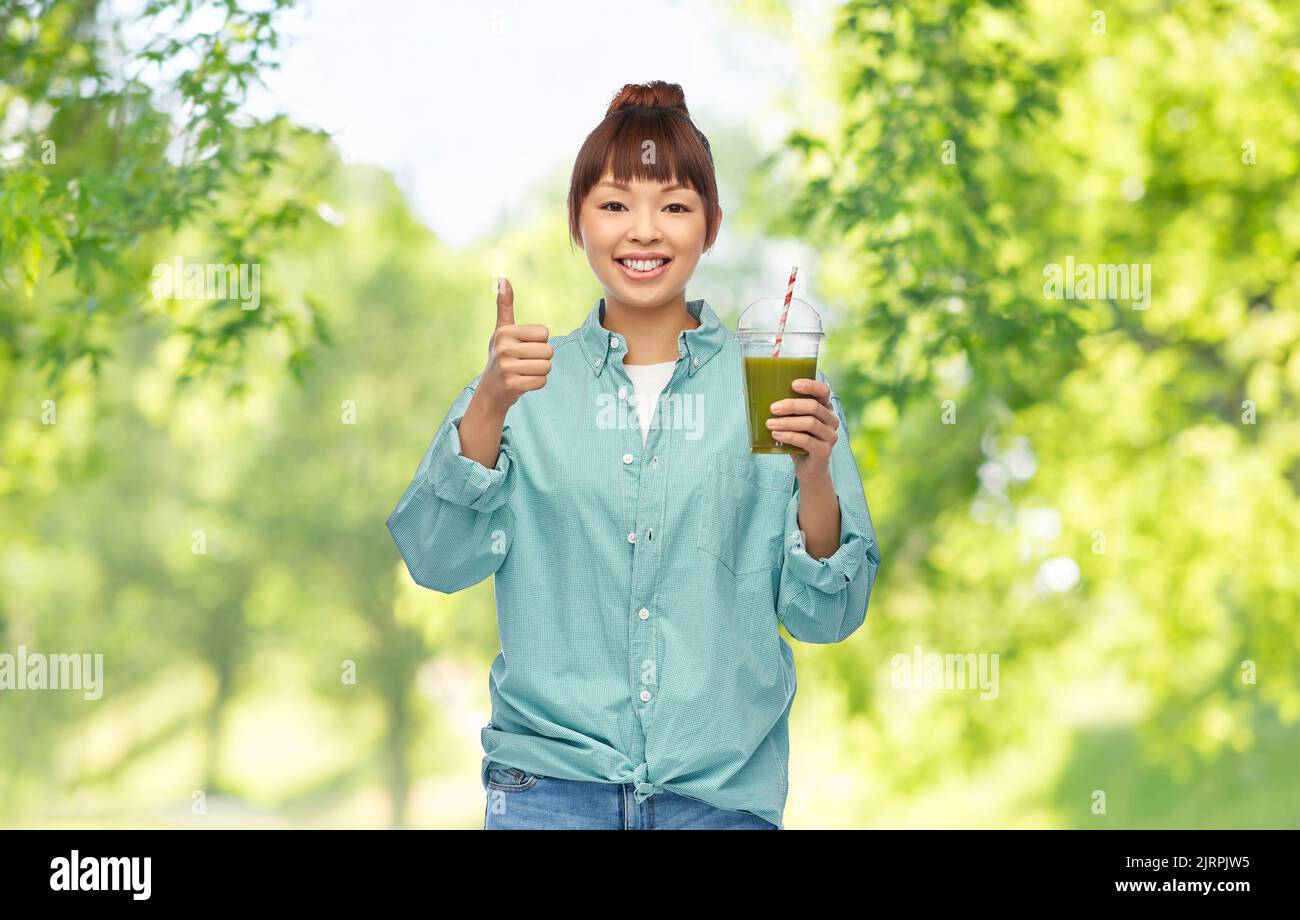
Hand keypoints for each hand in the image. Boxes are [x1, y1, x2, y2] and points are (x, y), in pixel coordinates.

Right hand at [478, 277, 552, 413]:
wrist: (491, 389)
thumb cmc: (501, 355)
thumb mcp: (502, 330)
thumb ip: (504, 306)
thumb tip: (502, 279)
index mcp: (504, 332)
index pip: (544, 333)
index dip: (540, 342)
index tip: (524, 347)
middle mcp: (504, 348)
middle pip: (548, 351)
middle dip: (542, 358)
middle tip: (525, 362)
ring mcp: (507, 367)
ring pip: (546, 367)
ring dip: (540, 371)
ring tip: (524, 371)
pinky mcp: (512, 385)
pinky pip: (542, 381)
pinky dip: (536, 383)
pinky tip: (523, 382)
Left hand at [766, 377, 837, 481]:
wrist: (808, 469)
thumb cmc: (797, 441)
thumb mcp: (792, 422)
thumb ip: (784, 409)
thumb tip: (753, 392)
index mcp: (825, 408)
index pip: (823, 391)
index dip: (810, 386)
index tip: (793, 384)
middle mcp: (832, 420)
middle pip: (814, 407)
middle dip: (792, 405)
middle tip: (773, 408)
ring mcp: (830, 436)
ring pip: (810, 423)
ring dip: (787, 422)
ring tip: (769, 424)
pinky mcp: (825, 451)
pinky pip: (807, 441)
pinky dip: (789, 436)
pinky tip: (776, 435)